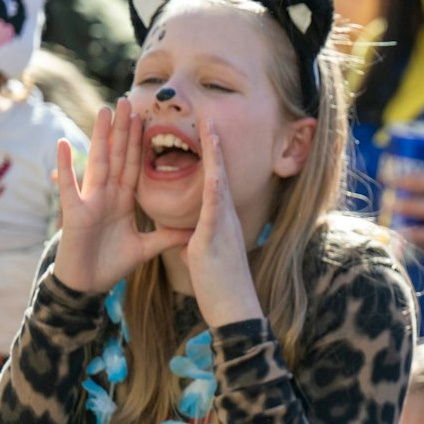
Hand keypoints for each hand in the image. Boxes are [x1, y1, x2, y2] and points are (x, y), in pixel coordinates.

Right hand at [52, 100, 192, 293]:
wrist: (88, 284)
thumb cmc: (112, 263)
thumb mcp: (146, 247)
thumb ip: (167, 236)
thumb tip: (195, 232)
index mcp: (123, 199)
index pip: (134, 164)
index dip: (139, 142)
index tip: (146, 119)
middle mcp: (107, 194)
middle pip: (117, 155)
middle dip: (123, 129)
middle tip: (128, 100)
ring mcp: (90, 200)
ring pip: (97, 162)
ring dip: (100, 137)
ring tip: (104, 111)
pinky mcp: (74, 212)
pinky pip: (70, 186)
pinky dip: (66, 166)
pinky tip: (64, 144)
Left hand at [182, 118, 264, 327]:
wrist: (234, 307)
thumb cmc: (219, 286)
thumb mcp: (206, 259)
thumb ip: (198, 245)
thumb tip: (189, 244)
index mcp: (220, 221)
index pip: (214, 181)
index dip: (210, 156)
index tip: (205, 133)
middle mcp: (224, 217)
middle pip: (218, 172)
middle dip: (214, 144)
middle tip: (209, 116)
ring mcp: (222, 225)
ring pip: (218, 181)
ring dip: (215, 154)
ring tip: (210, 128)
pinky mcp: (215, 237)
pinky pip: (215, 206)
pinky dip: (214, 183)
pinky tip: (213, 168)